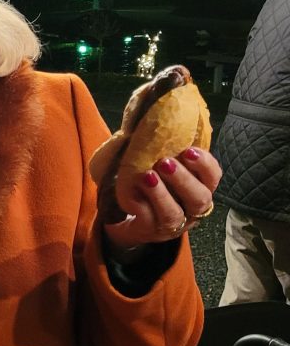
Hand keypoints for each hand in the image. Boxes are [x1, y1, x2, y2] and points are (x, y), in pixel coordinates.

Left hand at [102, 147, 221, 253]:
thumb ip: (166, 148)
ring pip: (174, 213)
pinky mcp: (150, 230)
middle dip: (184, 179)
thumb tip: (155, 115)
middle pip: (199, 198)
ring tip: (148, 175)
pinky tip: (135, 188)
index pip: (213, 177)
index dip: (205, 164)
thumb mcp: (162, 165)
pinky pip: (148, 219)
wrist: (132, 216)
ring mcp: (172, 223)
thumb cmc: (152, 184)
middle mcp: (190, 209)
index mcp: (199, 188)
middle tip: (166, 162)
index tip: (190, 150)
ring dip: (162, 193)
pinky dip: (142, 202)